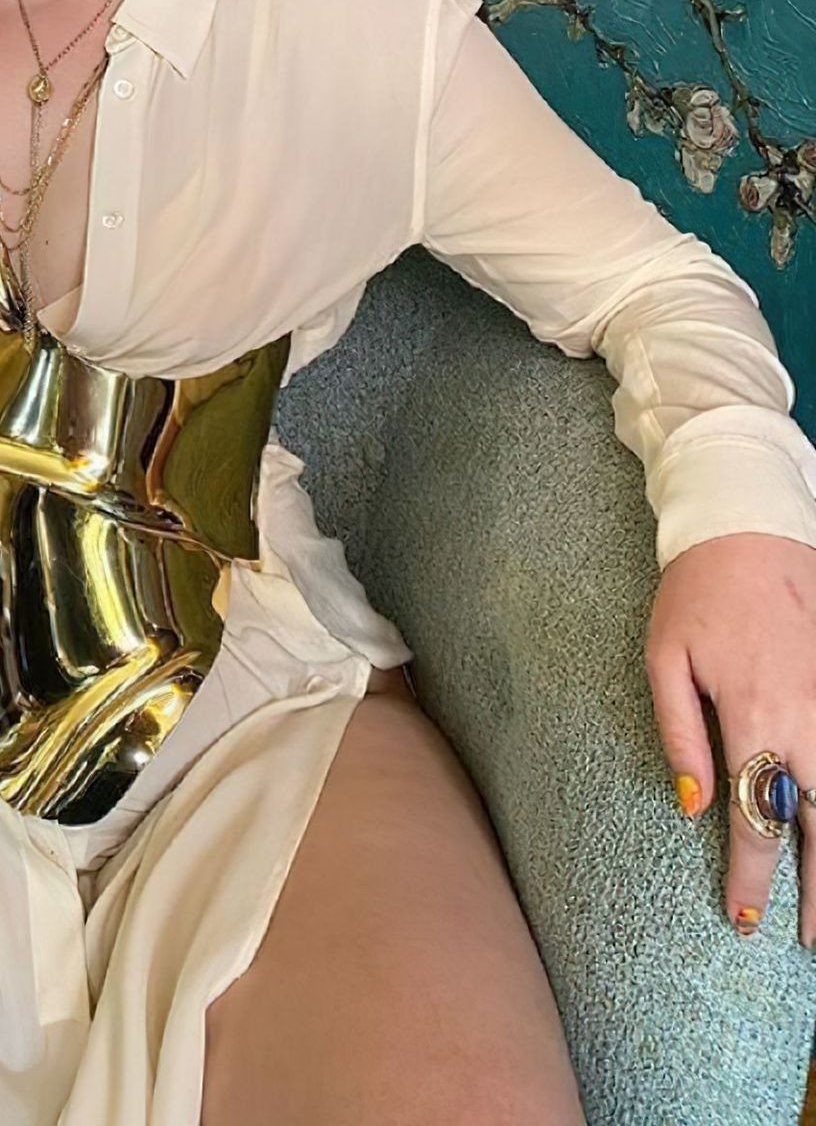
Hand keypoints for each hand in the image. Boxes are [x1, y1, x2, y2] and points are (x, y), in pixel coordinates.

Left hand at [646, 530, 815, 945]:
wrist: (750, 528)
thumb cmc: (698, 593)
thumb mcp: (664, 659)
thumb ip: (681, 734)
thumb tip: (695, 804)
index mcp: (757, 717)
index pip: (757, 819)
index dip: (751, 876)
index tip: (744, 918)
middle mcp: (810, 720)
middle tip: (805, 938)